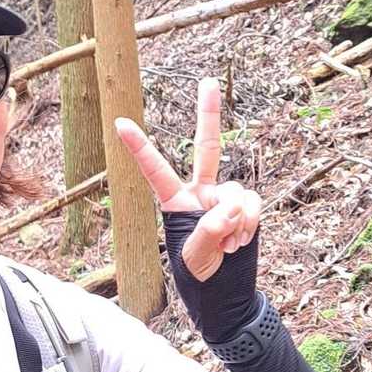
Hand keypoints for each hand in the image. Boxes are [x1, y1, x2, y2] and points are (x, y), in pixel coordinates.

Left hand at [115, 78, 260, 283]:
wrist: (226, 291)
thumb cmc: (199, 275)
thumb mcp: (194, 257)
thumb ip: (209, 230)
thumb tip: (230, 205)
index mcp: (174, 202)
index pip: (155, 169)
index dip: (139, 147)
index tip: (119, 123)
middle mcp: (200, 192)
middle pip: (206, 147)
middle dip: (209, 114)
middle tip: (209, 81)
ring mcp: (224, 198)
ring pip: (236, 192)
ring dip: (237, 220)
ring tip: (230, 244)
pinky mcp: (245, 207)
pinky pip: (252, 203)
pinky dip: (250, 222)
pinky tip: (242, 240)